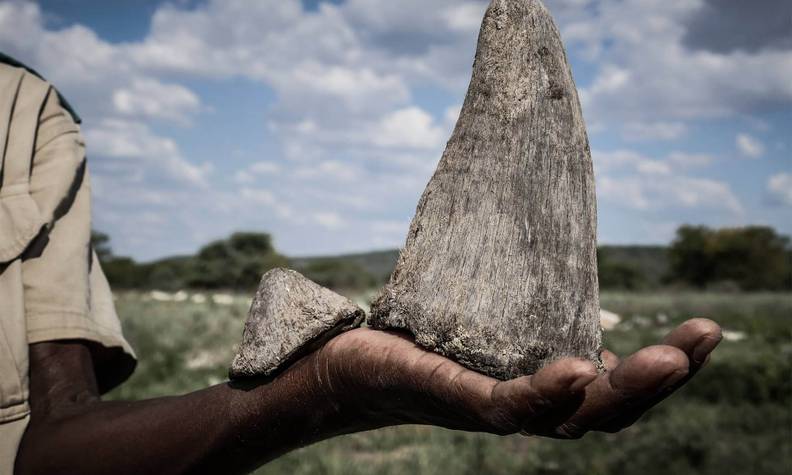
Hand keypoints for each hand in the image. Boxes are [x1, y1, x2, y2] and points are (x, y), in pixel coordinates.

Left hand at [313, 318, 721, 437]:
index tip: (707, 331)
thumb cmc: (422, 331)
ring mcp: (491, 409)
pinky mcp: (451, 398)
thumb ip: (525, 289)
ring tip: (666, 359)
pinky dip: (545, 394)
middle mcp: (526, 406)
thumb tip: (554, 227)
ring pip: (570, 417)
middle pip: (607, 410)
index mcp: (541, 386)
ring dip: (621, 391)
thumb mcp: (488, 307)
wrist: (349, 362)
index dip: (668, 367)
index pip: (616, 387)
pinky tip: (575, 369)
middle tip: (703, 337)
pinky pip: (506, 407)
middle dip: (660, 380)